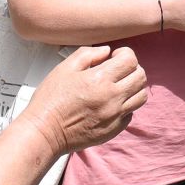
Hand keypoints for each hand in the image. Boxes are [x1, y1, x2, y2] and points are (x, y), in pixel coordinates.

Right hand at [23, 45, 147, 154]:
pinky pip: (131, 114)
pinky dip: (126, 105)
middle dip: (132, 68)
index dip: (124, 54)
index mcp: (100, 79)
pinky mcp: (114, 130)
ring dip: (133, 87)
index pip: (130, 60)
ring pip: (141, 96)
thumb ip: (88, 54)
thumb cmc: (50, 100)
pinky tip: (111, 103)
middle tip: (118, 70)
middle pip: (141, 77)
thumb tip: (106, 51)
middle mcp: (112, 98)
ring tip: (118, 86)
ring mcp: (115, 116)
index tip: (114, 56)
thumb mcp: (64, 68)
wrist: (44, 132)